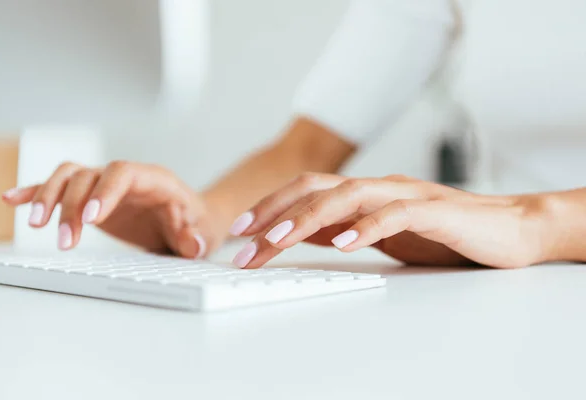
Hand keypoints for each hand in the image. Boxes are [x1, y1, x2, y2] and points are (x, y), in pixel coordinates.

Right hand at [2, 161, 221, 256]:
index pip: (124, 173)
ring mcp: (106, 185)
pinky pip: (61, 187)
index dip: (105, 191)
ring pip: (69, 176)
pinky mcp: (91, 197)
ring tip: (36, 225)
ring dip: (50, 197)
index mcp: (155, 180)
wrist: (191, 221)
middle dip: (73, 206)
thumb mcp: (205, 232)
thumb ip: (197, 237)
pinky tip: (13, 200)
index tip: (91, 218)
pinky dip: (37, 192)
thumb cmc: (198, 222)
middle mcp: (126, 177)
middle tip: (67, 241)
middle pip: (89, 176)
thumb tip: (191, 242)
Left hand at [229, 173, 553, 268]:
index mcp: (365, 193)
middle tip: (243, 240)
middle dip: (274, 213)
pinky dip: (368, 227)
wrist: (508, 228)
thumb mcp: (382, 234)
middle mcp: (380, 187)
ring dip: (308, 218)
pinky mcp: (435, 211)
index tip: (240, 232)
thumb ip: (347, 228)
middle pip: (317, 189)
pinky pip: (396, 215)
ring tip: (278, 239)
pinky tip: (345, 242)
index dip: (270, 208)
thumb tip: (306, 234)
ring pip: (349, 196)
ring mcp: (406, 195)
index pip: (307, 192)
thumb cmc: (444, 233)